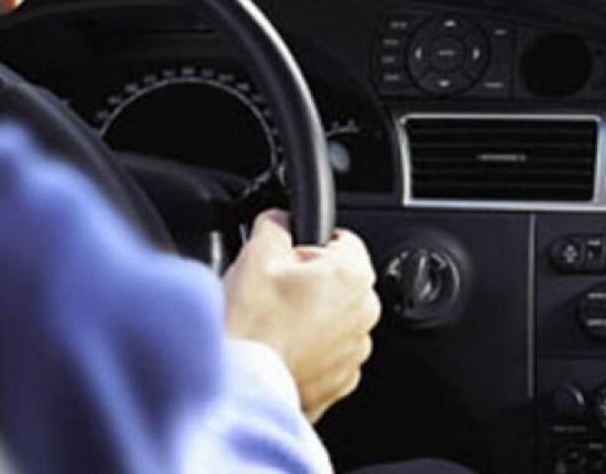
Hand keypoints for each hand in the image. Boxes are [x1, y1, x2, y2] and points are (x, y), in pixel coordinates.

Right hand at [224, 210, 380, 422]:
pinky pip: (329, 352)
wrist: (240, 388)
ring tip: (274, 324)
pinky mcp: (342, 380)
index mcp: (353, 275)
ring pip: (334, 317)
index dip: (308, 244)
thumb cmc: (250, 325)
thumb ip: (276, 223)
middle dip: (310, 281)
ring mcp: (356, 351)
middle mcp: (365, 313)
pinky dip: (310, 349)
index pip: (342, 239)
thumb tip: (281, 218)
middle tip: (274, 292)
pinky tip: (281, 348)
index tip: (287, 258)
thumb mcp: (256, 254)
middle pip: (339, 279)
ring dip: (311, 316)